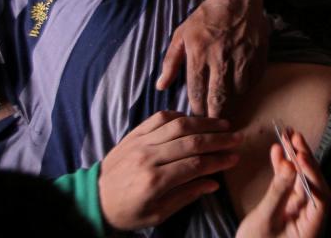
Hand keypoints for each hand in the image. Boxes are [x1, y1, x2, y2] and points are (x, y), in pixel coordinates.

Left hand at [99, 111, 242, 230]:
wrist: (94, 199)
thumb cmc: (128, 212)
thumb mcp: (158, 214)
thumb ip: (186, 196)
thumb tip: (214, 182)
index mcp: (154, 182)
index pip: (196, 165)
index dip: (218, 161)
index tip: (235, 158)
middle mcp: (148, 158)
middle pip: (191, 142)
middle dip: (218, 139)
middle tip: (237, 138)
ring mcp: (140, 142)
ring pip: (178, 125)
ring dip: (204, 123)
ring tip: (222, 125)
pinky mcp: (133, 133)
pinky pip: (160, 118)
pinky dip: (180, 116)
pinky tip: (194, 120)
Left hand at [157, 0, 268, 117]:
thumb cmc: (206, 17)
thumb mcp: (181, 35)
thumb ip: (171, 62)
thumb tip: (161, 86)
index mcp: (199, 55)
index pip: (197, 92)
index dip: (197, 109)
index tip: (197, 116)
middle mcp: (220, 59)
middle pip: (218, 98)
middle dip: (215, 114)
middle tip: (213, 122)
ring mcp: (242, 58)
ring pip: (238, 92)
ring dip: (232, 100)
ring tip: (227, 104)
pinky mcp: (257, 55)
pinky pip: (253, 80)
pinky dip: (247, 87)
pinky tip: (241, 87)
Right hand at [236, 130, 329, 237]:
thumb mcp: (265, 219)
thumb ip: (279, 191)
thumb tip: (291, 165)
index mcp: (312, 227)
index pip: (321, 197)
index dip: (312, 174)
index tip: (301, 156)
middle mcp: (310, 218)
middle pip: (313, 184)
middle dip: (303, 159)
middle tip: (294, 136)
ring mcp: (300, 212)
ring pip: (301, 180)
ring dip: (293, 159)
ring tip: (286, 137)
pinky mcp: (289, 207)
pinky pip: (290, 184)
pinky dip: (284, 170)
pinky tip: (277, 153)